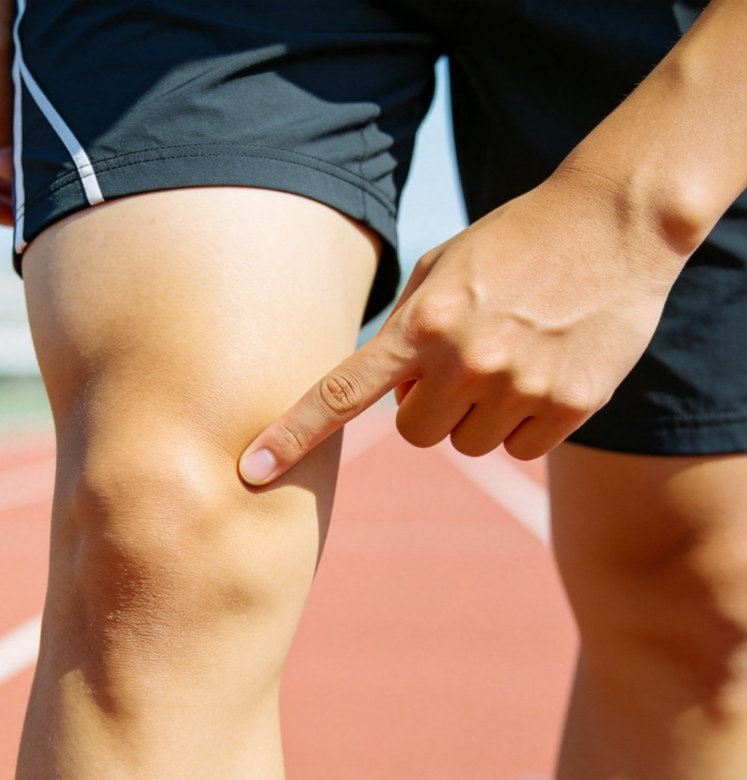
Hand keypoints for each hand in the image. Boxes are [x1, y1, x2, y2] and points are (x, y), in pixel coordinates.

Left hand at [238, 166, 683, 484]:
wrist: (616, 222)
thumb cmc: (514, 242)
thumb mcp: (442, 267)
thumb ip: (405, 332)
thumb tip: (393, 400)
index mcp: (423, 323)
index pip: (343, 392)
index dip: (293, 434)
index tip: (252, 469)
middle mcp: (466, 360)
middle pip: (416, 433)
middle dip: (428, 408)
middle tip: (462, 361)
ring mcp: (521, 386)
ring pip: (469, 444)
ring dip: (478, 414)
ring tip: (510, 356)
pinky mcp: (570, 406)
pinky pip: (520, 449)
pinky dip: (525, 422)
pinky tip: (545, 371)